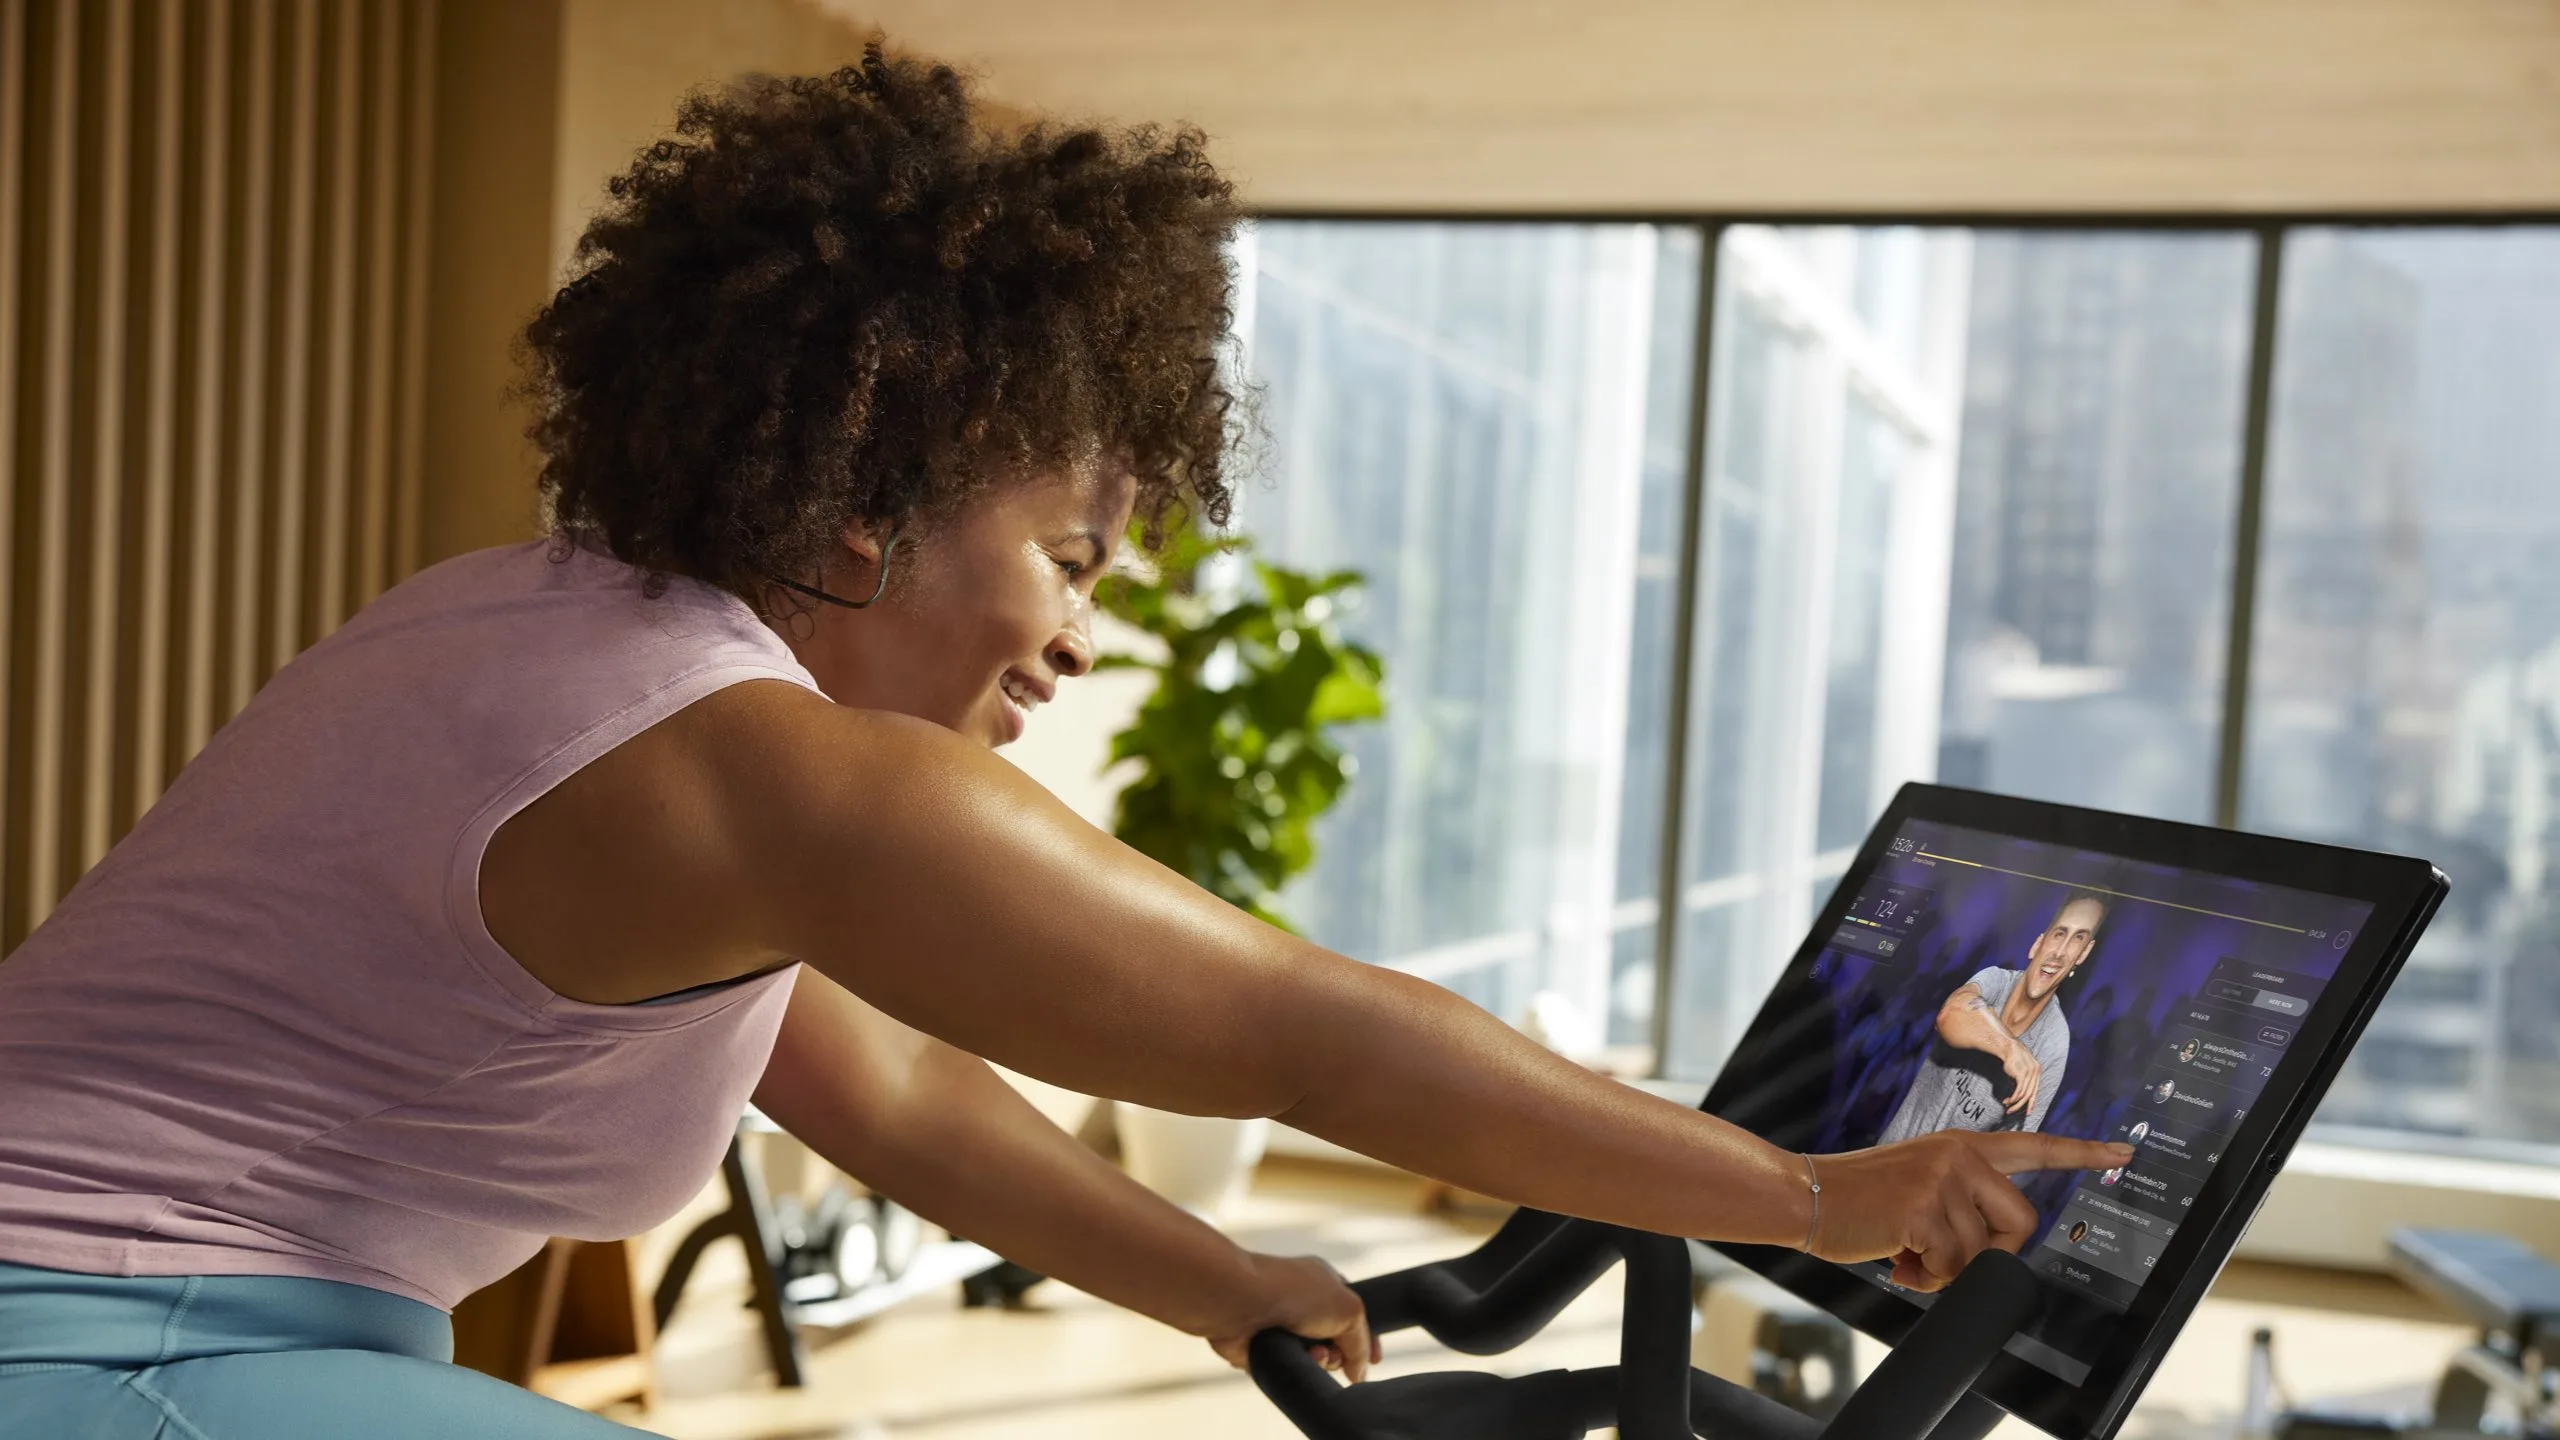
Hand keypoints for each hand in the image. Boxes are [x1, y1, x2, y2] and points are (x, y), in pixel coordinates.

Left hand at [1208, 1252, 1378, 1382]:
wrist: (1241, 1301)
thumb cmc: (1292, 1292)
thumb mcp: (1349, 1309)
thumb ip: (1361, 1342)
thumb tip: (1358, 1371)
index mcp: (1325, 1283)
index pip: (1353, 1314)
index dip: (1366, 1338)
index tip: (1375, 1360)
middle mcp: (1303, 1304)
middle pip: (1336, 1342)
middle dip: (1339, 1352)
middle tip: (1331, 1349)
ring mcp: (1283, 1327)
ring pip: (1314, 1359)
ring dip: (1319, 1361)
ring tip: (1312, 1352)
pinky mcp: (1266, 1348)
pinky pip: (1291, 1369)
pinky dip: (1296, 1368)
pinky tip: (1293, 1358)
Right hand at [1803, 1130, 2130, 1290]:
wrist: (1806, 1193)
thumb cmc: (1861, 1200)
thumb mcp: (1919, 1186)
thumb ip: (1959, 1203)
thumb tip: (1986, 1259)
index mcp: (1962, 1146)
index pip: (2034, 1147)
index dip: (2082, 1152)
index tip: (2123, 1150)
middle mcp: (1960, 1155)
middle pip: (2020, 1224)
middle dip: (1989, 1255)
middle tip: (1944, 1257)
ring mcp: (1943, 1178)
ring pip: (1980, 1254)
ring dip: (1946, 1271)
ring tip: (1908, 1257)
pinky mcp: (1924, 1208)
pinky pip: (1952, 1267)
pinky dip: (1927, 1278)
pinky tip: (1898, 1261)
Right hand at [1998, 1043, 2043, 1116]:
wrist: (2008, 1046)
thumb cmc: (2012, 1058)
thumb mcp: (2022, 1068)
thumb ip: (2024, 1078)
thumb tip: (2020, 1092)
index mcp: (2037, 1072)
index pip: (2035, 1091)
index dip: (2032, 1102)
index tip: (2028, 1111)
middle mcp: (2035, 1073)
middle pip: (2030, 1094)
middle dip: (2022, 1106)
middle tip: (2013, 1111)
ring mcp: (2030, 1074)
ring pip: (2024, 1094)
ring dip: (2015, 1103)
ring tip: (2007, 1106)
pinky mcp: (2022, 1074)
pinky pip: (2019, 1091)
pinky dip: (2013, 1098)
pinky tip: (2008, 1100)